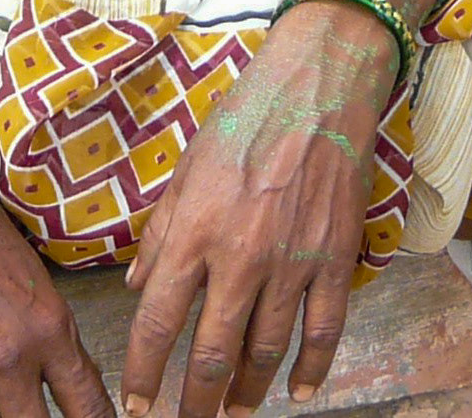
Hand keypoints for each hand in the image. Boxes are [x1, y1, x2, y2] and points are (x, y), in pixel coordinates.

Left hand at [121, 0, 398, 417]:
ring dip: (247, 391)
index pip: (158, 320)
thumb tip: (136, 287)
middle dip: (195, 400)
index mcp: (196, 230)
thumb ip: (162, 233)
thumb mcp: (187, 167)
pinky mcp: (335, 261)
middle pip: (212, 353)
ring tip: (233, 411)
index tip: (137, 404)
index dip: (145, 371)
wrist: (317, 86)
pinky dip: (312, 369)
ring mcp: (293, 264)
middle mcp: (241, 256)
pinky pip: (323, 332)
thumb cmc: (245, 117)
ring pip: (266, 351)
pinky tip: (300, 391)